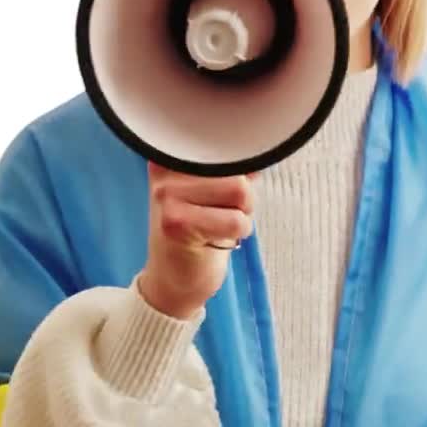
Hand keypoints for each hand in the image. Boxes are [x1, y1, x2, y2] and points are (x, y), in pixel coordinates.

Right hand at [138, 163, 255, 319]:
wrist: (173, 280)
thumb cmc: (198, 233)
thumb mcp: (211, 191)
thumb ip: (232, 168)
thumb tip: (261, 151)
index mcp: (173, 156)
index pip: (224, 146)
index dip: (238, 169)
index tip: (228, 189)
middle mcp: (165, 170)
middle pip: (236, 168)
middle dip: (242, 197)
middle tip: (219, 214)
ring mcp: (167, 195)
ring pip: (239, 191)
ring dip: (241, 215)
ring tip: (218, 225)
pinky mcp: (176, 222)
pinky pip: (235, 220)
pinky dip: (238, 232)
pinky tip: (216, 239)